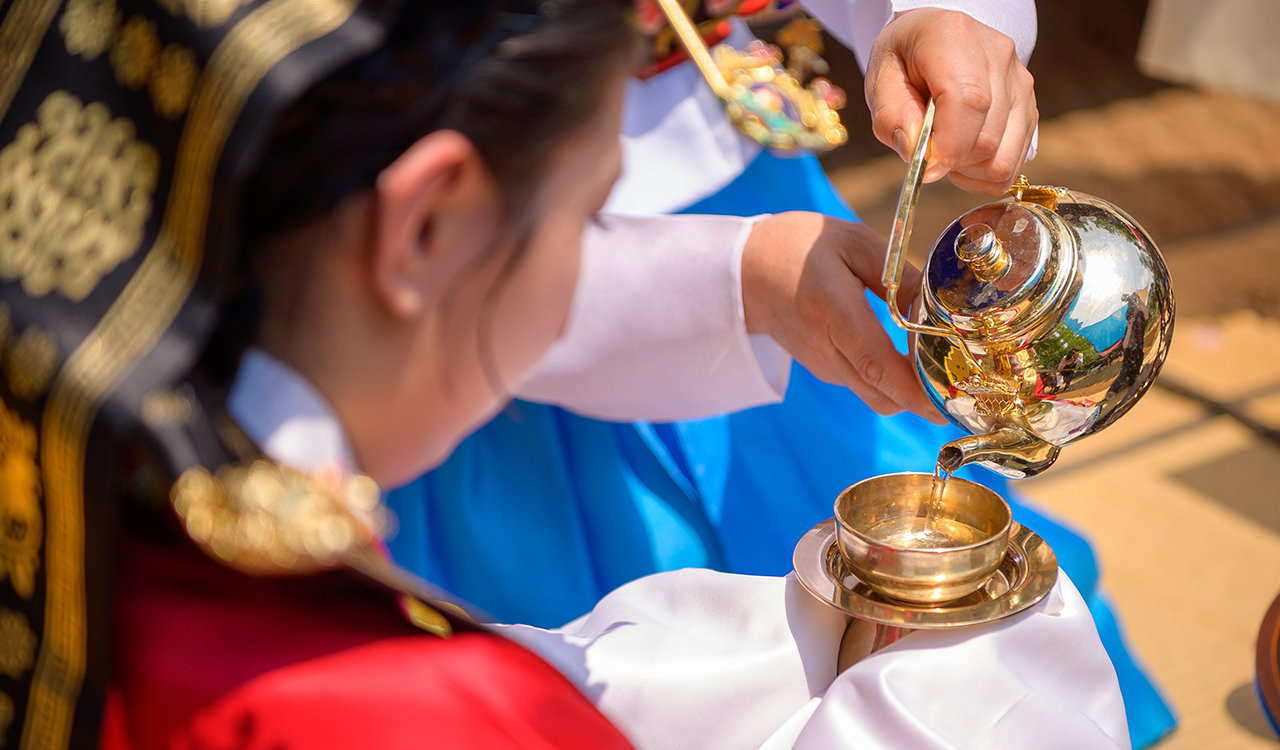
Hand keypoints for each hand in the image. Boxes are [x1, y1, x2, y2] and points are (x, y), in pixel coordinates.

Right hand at [742, 212, 945, 423]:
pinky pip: (867, 386)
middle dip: (927, 402)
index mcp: (832, 313)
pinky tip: (913, 359)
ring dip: (912, 393)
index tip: (952, 400)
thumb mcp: (852, 242)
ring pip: (877, 396)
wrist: (743, 272)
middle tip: (968, 390)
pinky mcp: (825, 369)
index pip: (876, 367)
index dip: (916, 391)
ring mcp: (823, 365)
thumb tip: (934, 309)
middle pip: (883, 395)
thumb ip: (897, 276)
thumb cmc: (797, 248)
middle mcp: (825, 349)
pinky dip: (894, 382)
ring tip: (946, 371)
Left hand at [864, 8, 1037, 194]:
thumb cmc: (902, 61)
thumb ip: (891, 119)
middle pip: (988, 137)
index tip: (925, 169)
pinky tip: (963, 156)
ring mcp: (1019, 81)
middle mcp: (998, 55)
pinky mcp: (1027, 106)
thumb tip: (919, 155)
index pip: (969, 101)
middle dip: (953, 161)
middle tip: (927, 154)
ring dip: (969, 170)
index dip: (949, 147)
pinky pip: (1013, 160)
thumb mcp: (879, 83)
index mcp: (954, 38)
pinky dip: (984, 172)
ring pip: (1004, 156)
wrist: (929, 38)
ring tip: (945, 152)